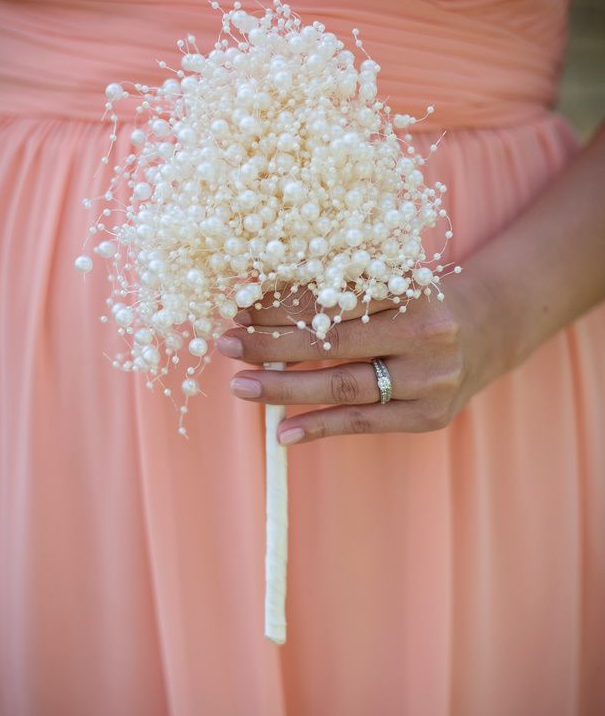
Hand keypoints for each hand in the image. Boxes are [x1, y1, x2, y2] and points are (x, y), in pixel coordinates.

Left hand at [216, 271, 508, 443]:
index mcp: (412, 293)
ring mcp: (430, 382)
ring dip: (283, 388)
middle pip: (332, 344)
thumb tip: (259, 298)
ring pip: (343, 387)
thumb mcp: (390, 283)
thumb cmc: (422, 301)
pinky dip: (319, 428)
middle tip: (226, 345)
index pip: (332, 302)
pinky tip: (281, 432)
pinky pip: (363, 424)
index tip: (239, 306)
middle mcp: (426, 337)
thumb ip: (337, 291)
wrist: (489, 332)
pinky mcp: (429, 417)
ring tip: (241, 386)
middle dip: (270, 345)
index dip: (281, 306)